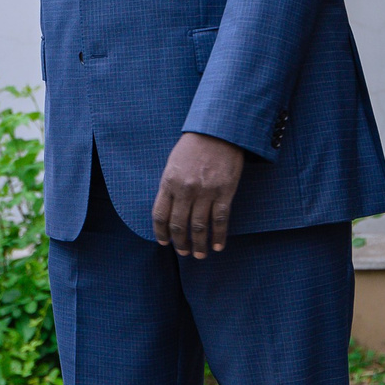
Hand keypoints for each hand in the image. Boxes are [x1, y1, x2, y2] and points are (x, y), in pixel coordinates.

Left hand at [153, 132, 246, 257]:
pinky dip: (219, 235)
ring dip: (199, 244)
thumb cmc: (195, 145)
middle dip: (180, 243)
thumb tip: (170, 210)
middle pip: (179, 225)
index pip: (160, 215)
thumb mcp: (174, 162)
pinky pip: (220, 220)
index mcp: (169, 181)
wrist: (219, 130)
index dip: (161, 232)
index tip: (164, 243)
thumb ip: (171, 185)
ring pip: (199, 226)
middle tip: (183, 253)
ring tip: (199, 254)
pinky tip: (218, 245)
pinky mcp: (224, 192)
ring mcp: (205, 192)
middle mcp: (185, 189)